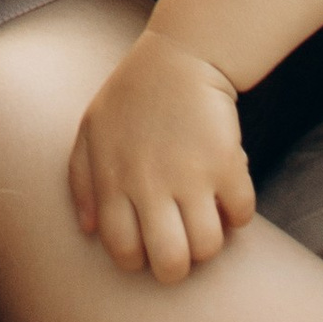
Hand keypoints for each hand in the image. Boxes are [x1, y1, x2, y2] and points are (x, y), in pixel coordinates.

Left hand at [68, 22, 255, 283]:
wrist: (182, 53)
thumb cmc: (132, 94)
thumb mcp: (92, 129)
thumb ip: (81, 181)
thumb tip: (89, 231)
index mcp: (114, 179)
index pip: (123, 252)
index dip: (137, 261)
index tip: (147, 244)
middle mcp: (150, 183)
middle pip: (169, 263)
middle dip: (177, 268)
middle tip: (180, 245)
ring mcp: (191, 173)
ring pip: (208, 247)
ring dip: (208, 243)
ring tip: (203, 221)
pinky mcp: (227, 161)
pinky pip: (241, 215)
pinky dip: (237, 214)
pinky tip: (226, 195)